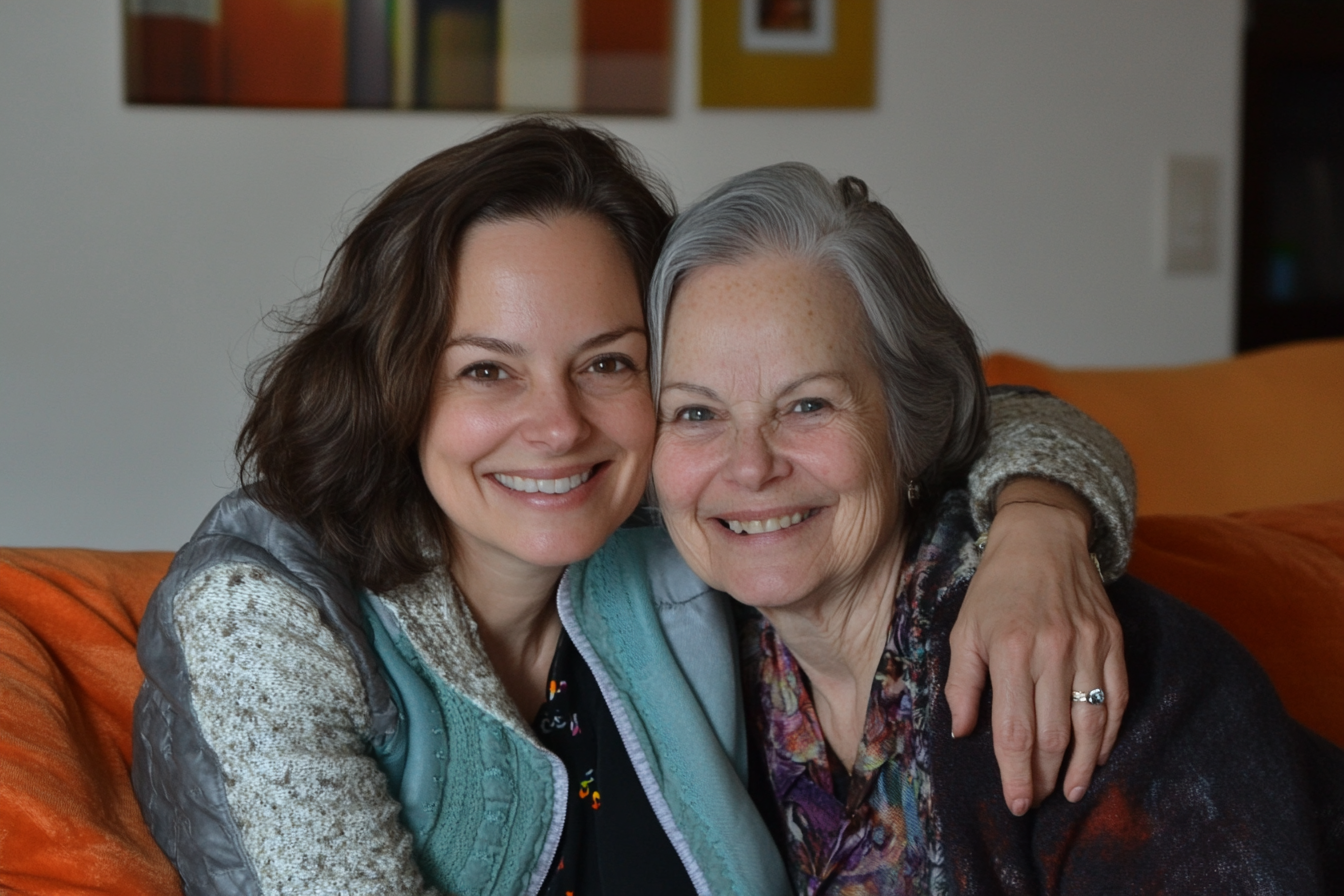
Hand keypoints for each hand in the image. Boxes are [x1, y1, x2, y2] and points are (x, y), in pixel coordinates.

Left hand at [945, 478, 1127, 814]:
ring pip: (1090, 724)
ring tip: (1069, 791)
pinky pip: (1117, 698)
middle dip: (1045, 776)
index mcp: (1010, 651)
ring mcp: (1088, 646)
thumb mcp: (964, 631)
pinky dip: (1109, 733)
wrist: (1043, 538)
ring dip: (1081, 765)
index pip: (1016, 731)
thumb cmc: (995, 588)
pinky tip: (1096, 755)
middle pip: (1054, 735)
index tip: (1016, 802)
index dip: (1017, 774)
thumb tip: (964, 732)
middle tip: (1036, 798)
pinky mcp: (1113, 641)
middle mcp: (1052, 651)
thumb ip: (962, 684)